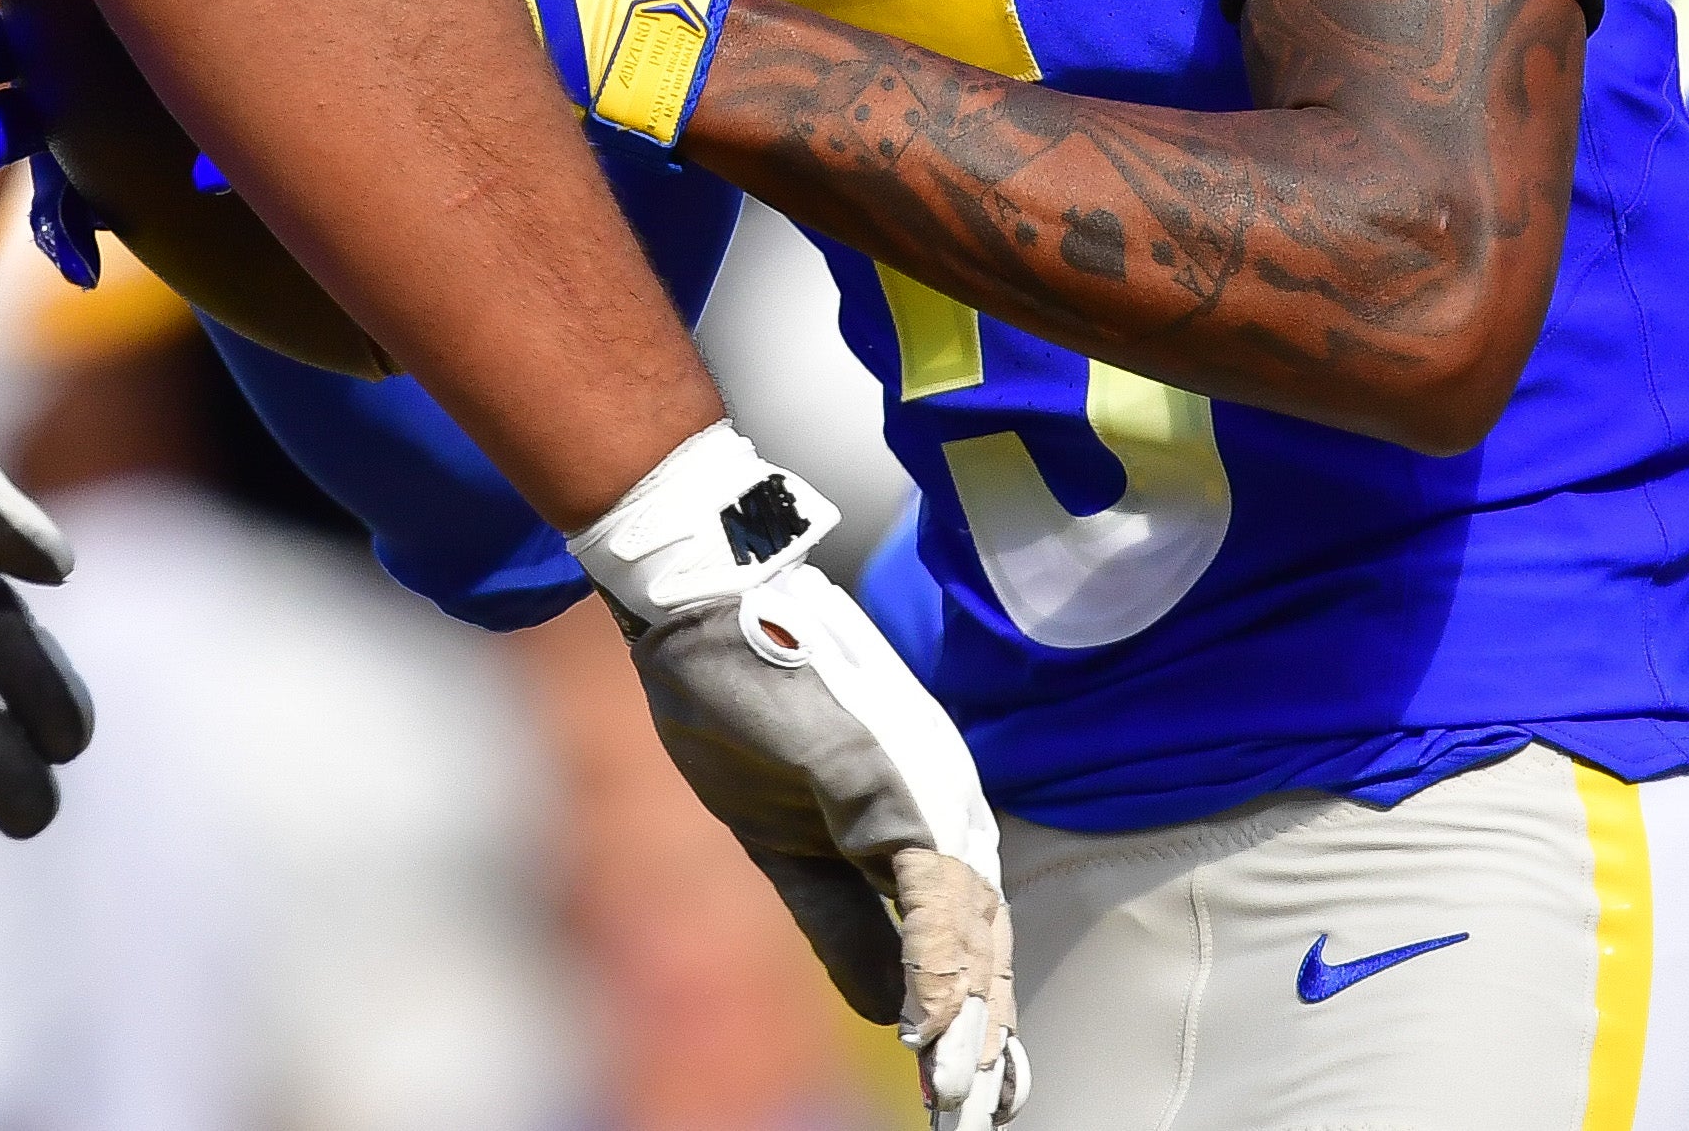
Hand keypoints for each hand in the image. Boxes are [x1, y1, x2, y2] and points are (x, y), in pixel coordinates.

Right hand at [575, 423, 1025, 1130]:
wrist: (702, 609)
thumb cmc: (734, 703)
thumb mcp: (782, 843)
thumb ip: (841, 921)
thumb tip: (888, 1011)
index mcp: (913, 820)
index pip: (957, 940)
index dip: (968, 1021)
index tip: (971, 1099)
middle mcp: (941, 807)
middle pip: (978, 947)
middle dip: (985, 1044)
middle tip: (985, 1122)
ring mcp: (927, 796)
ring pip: (969, 934)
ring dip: (971, 1027)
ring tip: (970, 1105)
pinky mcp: (896, 789)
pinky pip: (931, 900)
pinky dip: (939, 973)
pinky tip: (940, 1036)